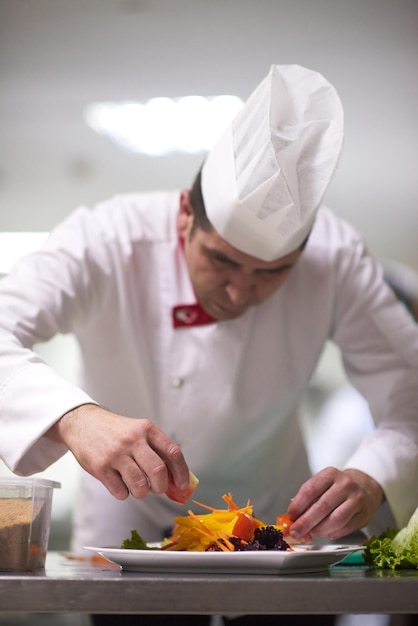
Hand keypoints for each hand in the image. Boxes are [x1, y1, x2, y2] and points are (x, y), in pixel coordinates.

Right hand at [45, 404, 190, 500]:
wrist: (83, 423)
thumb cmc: (116, 431)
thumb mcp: (139, 431)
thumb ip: (157, 450)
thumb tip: (177, 478)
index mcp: (146, 429)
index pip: (173, 452)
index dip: (182, 472)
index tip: (183, 485)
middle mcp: (132, 440)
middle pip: (158, 471)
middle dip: (161, 487)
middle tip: (157, 488)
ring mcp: (115, 454)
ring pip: (140, 485)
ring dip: (142, 493)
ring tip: (138, 486)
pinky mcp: (100, 467)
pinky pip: (120, 492)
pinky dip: (124, 493)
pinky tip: (120, 483)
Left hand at [286, 466, 383, 539]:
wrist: (365, 487)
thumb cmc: (338, 487)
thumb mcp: (322, 484)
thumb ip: (308, 499)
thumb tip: (293, 517)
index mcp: (330, 474)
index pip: (310, 490)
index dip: (298, 505)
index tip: (290, 516)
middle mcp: (345, 484)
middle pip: (322, 506)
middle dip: (306, 522)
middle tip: (296, 531)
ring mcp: (356, 499)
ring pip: (336, 519)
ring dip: (320, 530)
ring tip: (311, 532)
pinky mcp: (364, 514)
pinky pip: (346, 528)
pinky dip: (333, 533)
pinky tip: (327, 532)